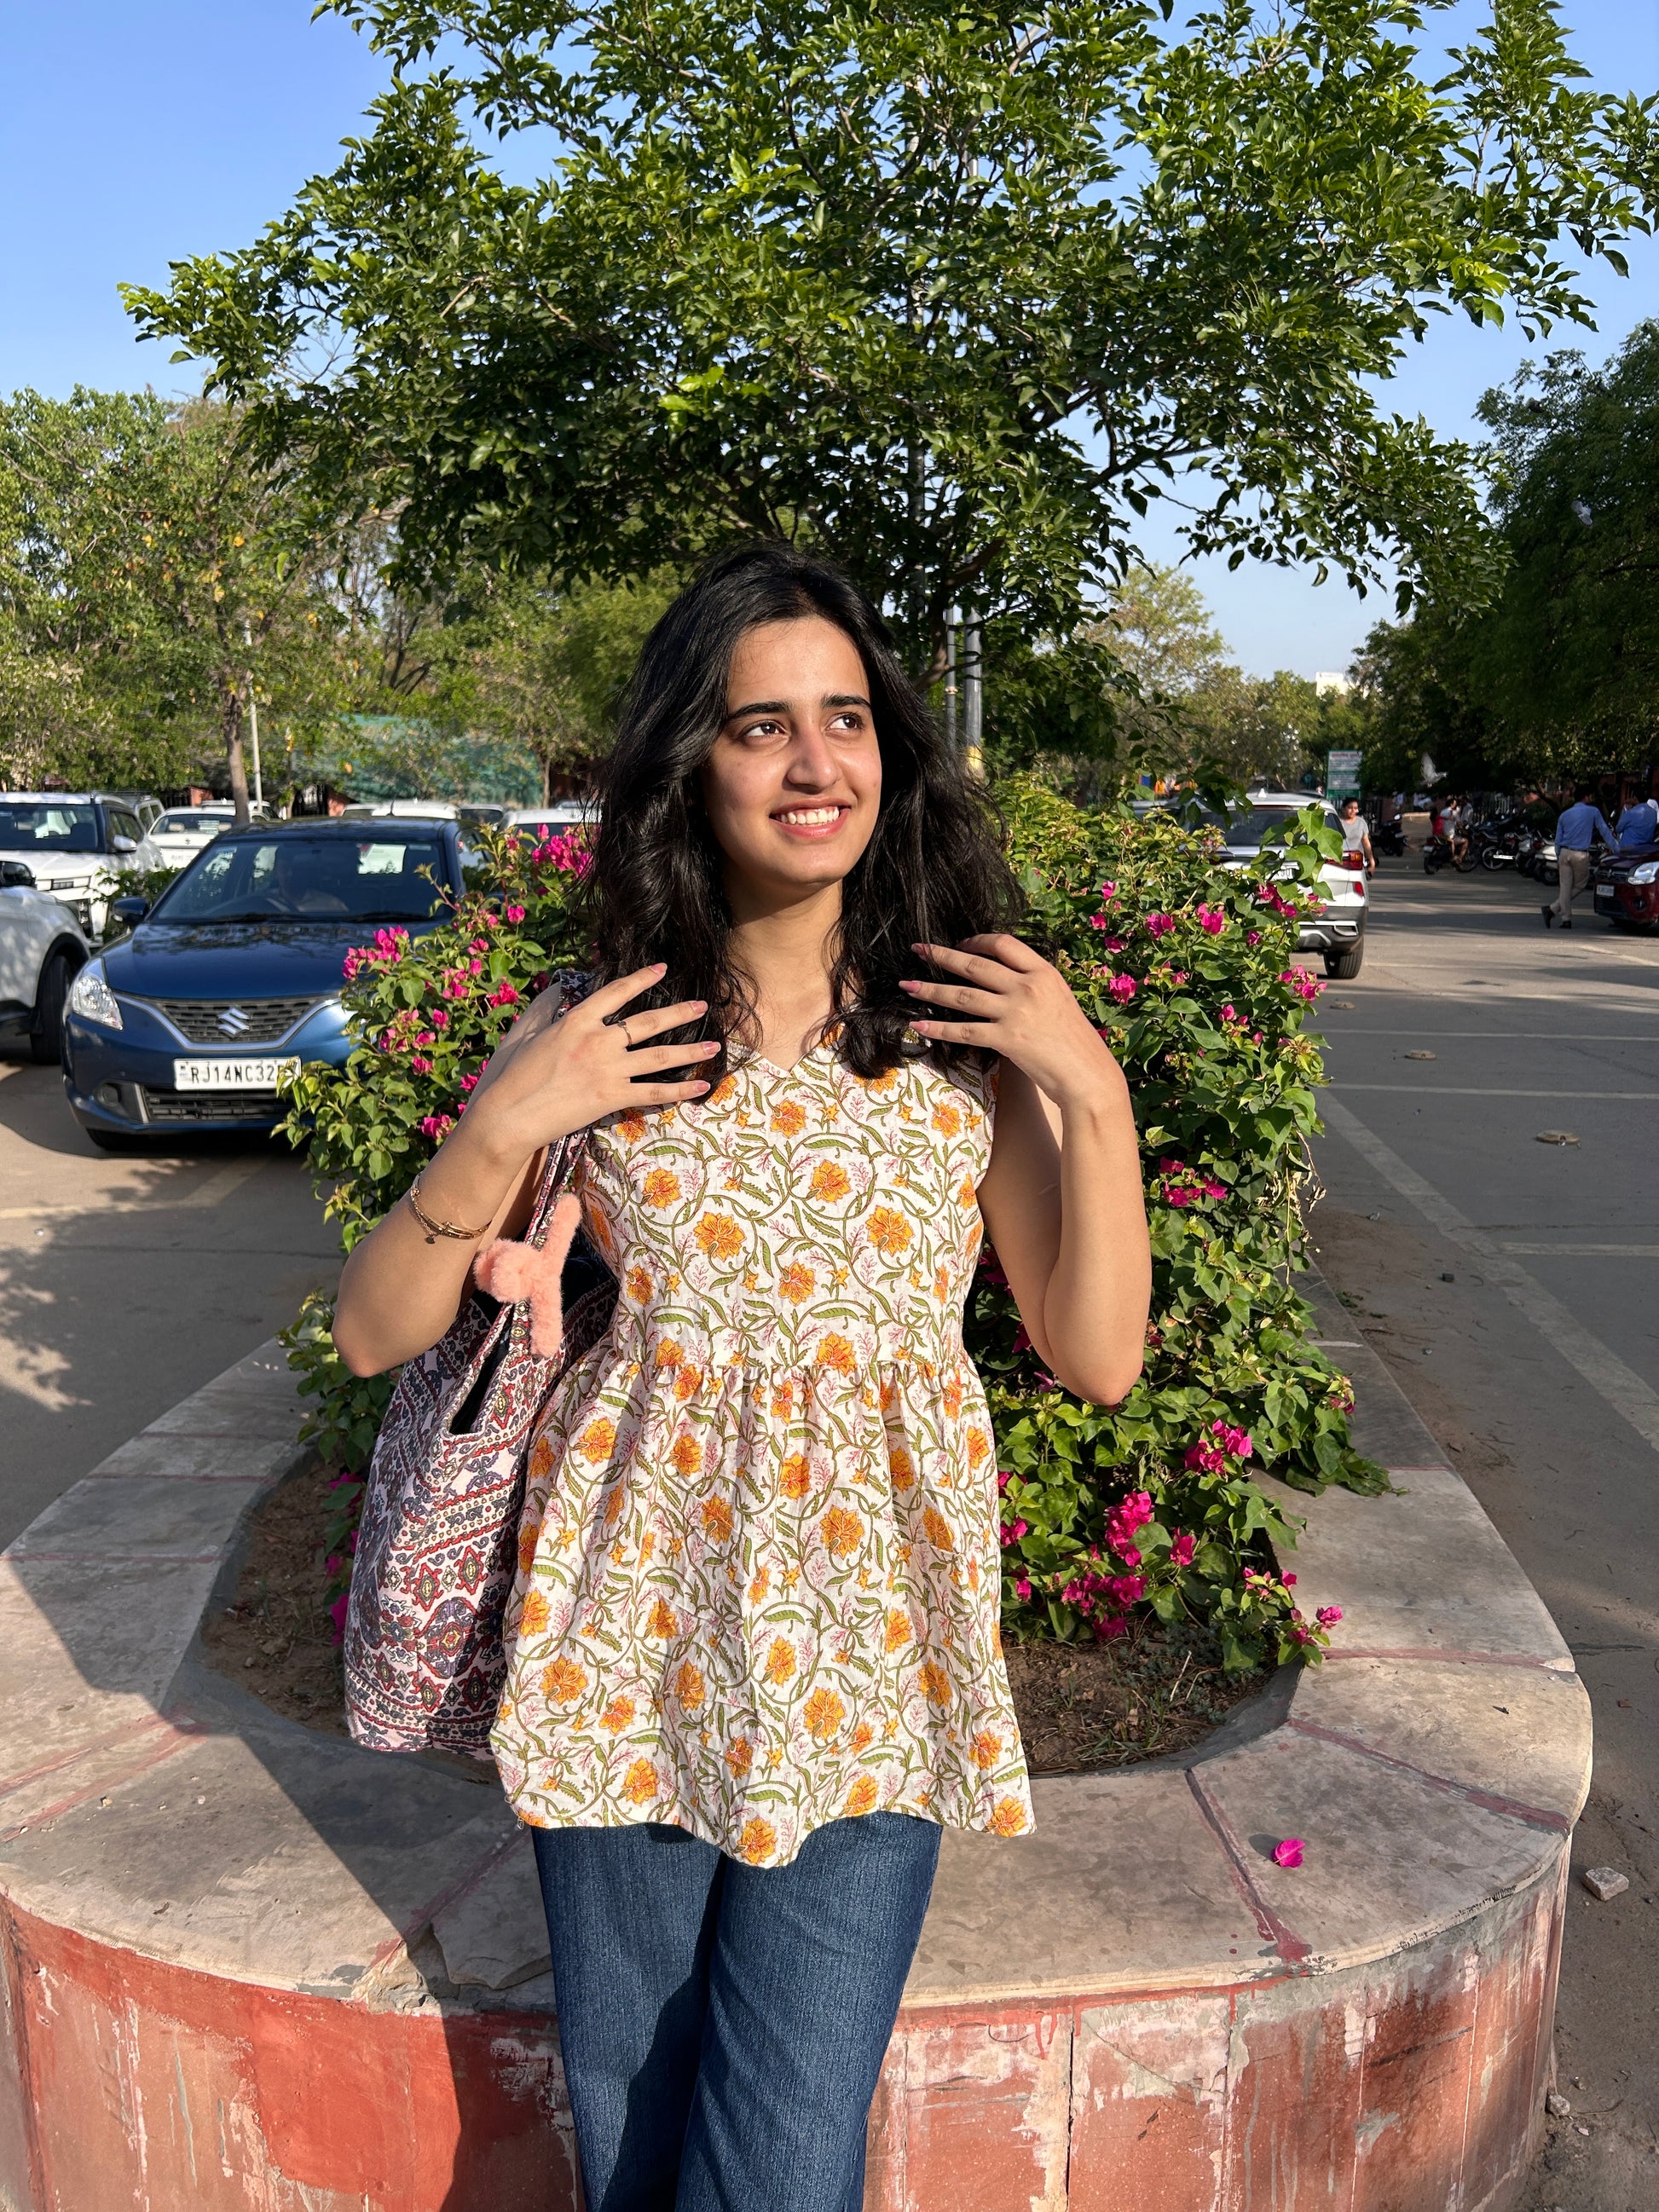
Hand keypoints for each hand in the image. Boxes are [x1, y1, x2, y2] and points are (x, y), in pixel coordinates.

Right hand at [460, 964, 716, 1164]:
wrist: (510, 1115)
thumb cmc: (512, 1078)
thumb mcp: (527, 1036)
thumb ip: (548, 1014)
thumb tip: (559, 994)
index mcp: (577, 1020)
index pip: (616, 992)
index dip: (642, 979)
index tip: (662, 969)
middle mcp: (598, 1040)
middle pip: (648, 1022)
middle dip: (679, 1013)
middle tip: (703, 1006)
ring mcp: (608, 1068)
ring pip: (659, 1056)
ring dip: (690, 1051)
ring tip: (714, 1045)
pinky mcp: (613, 1097)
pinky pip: (655, 1092)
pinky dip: (681, 1090)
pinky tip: (702, 1086)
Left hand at [901, 935, 1123, 1111]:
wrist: (1088, 1074)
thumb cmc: (1075, 1041)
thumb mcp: (1059, 999)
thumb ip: (1032, 985)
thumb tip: (1003, 980)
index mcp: (1044, 972)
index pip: (1003, 944)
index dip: (976, 941)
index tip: (959, 944)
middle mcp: (1028, 987)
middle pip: (975, 964)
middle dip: (942, 956)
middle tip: (919, 950)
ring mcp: (1016, 1012)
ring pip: (962, 995)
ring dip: (930, 990)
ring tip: (907, 986)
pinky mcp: (1006, 1039)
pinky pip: (963, 1031)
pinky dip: (938, 1028)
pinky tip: (919, 1025)